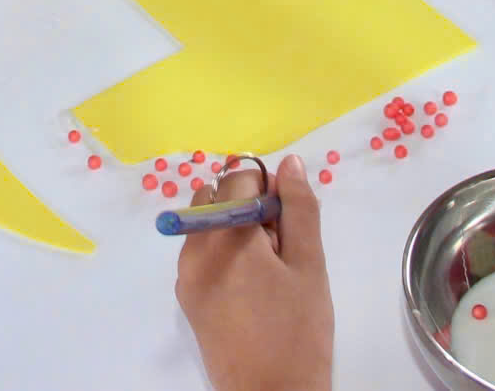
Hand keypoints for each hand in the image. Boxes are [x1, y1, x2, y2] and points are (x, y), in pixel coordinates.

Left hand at [176, 155, 334, 390]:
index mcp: (225, 234)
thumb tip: (289, 164)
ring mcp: (186, 275)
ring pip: (208, 225)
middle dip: (248, 207)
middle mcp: (194, 247)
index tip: (290, 224)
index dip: (270, 192)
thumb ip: (299, 209)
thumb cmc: (297, 331)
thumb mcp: (309, 265)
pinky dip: (224, 255)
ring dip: (236, 229)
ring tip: (270, 271)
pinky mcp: (187, 298)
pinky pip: (202, 255)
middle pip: (217, 197)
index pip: (240, 178)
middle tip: (282, 248)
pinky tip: (254, 289)